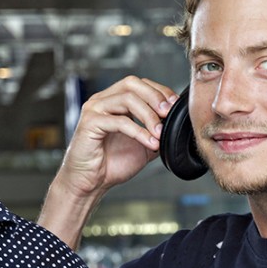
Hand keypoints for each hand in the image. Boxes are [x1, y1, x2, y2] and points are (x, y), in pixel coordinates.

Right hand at [39, 76, 177, 248]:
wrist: (91, 183)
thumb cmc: (111, 164)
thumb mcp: (143, 144)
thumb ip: (156, 131)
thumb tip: (177, 124)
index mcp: (113, 101)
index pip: (138, 84)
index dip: (159, 91)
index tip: (174, 105)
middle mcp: (102, 100)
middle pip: (132, 84)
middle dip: (154, 97)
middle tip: (168, 113)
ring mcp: (94, 109)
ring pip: (127, 99)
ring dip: (148, 115)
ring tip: (159, 133)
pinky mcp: (89, 123)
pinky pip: (119, 121)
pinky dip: (138, 131)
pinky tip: (149, 143)